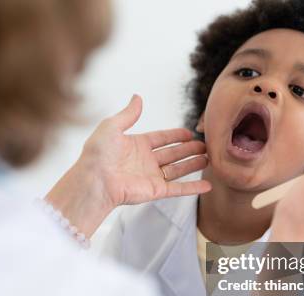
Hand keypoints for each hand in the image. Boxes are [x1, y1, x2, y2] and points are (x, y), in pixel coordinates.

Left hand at [46, 95, 210, 237]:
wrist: (94, 180)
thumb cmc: (97, 154)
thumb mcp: (111, 126)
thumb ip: (128, 113)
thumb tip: (137, 97)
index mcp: (135, 145)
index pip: (160, 138)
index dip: (175, 135)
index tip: (190, 132)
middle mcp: (144, 161)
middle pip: (172, 153)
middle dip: (189, 149)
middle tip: (206, 145)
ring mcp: (151, 176)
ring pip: (178, 169)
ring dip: (193, 164)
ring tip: (209, 158)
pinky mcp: (156, 191)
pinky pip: (179, 189)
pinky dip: (194, 187)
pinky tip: (208, 185)